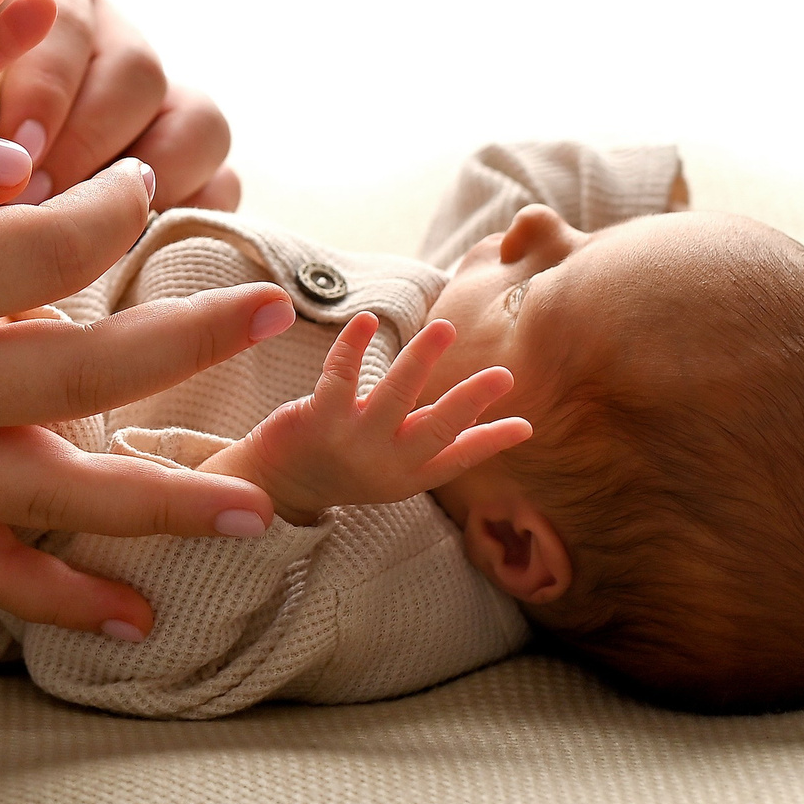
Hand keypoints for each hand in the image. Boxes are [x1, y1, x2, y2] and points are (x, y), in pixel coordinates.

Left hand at [0, 0, 236, 209]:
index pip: (67, 22)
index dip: (46, 88)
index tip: (15, 148)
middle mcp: (113, 38)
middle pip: (138, 72)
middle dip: (86, 144)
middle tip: (33, 201)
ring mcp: (164, 100)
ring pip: (198, 122)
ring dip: (142, 181)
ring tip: (82, 230)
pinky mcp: (191, 165)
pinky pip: (223, 185)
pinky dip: (185, 217)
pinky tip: (125, 249)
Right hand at [0, 99, 294, 638]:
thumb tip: (17, 163)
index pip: (41, 248)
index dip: (109, 207)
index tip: (136, 179)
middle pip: (77, 369)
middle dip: (185, 337)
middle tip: (274, 304)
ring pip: (50, 492)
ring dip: (159, 499)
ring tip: (254, 503)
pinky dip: (57, 598)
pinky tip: (134, 618)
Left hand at [199, 313, 530, 524]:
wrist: (277, 483)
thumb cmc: (345, 464)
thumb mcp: (396, 464)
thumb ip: (436, 441)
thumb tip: (492, 420)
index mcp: (407, 475)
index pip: (457, 459)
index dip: (491, 443)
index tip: (526, 426)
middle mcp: (383, 463)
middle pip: (435, 430)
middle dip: (469, 401)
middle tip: (503, 375)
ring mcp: (351, 442)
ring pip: (393, 396)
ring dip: (420, 360)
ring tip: (444, 328)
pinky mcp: (318, 420)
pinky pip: (341, 376)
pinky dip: (354, 346)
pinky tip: (368, 320)